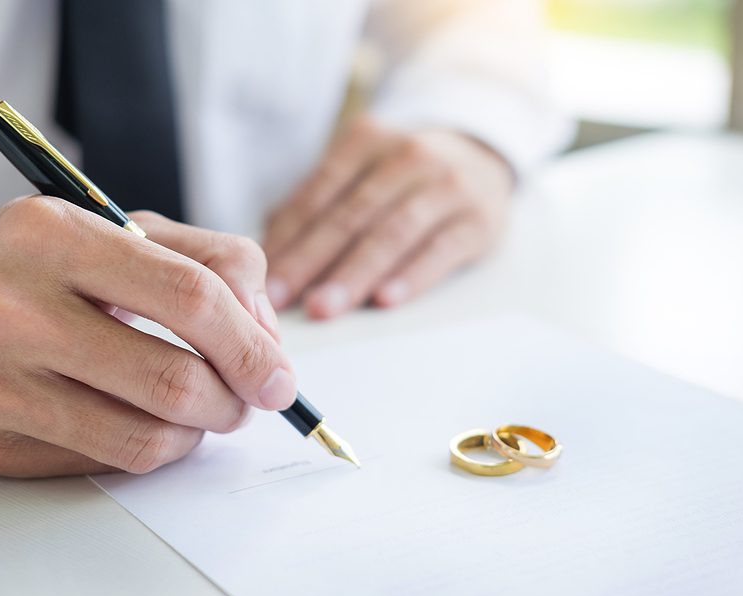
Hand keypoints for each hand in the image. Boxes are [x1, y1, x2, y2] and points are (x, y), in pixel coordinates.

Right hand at [0, 198, 292, 476]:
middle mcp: (10, 306)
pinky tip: (148, 422)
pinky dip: (152, 448)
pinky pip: (104, 462)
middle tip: (247, 400)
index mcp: (54, 234)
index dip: (251, 344)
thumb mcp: (124, 234)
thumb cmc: (41, 269)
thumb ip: (213, 262)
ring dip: (198, 433)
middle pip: (174, 379)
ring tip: (201, 410)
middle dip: (235, 401)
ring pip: (145, 437)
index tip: (280, 375)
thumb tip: (266, 337)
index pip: (190, 295)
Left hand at [263, 116, 513, 318]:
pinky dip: (412, 276)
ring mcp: (447, 185)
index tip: (261, 281)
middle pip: (351, 215)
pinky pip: (441, 249)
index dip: (288, 239)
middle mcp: (408, 156)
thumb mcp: (361, 171)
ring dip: (354, 274)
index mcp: (366, 141)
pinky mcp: (479, 219)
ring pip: (393, 233)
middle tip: (280, 300)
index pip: (319, 194)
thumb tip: (267, 249)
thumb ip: (317, 203)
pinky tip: (385, 300)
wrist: (482, 155)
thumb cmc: (403, 176)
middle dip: (311, 261)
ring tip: (324, 307)